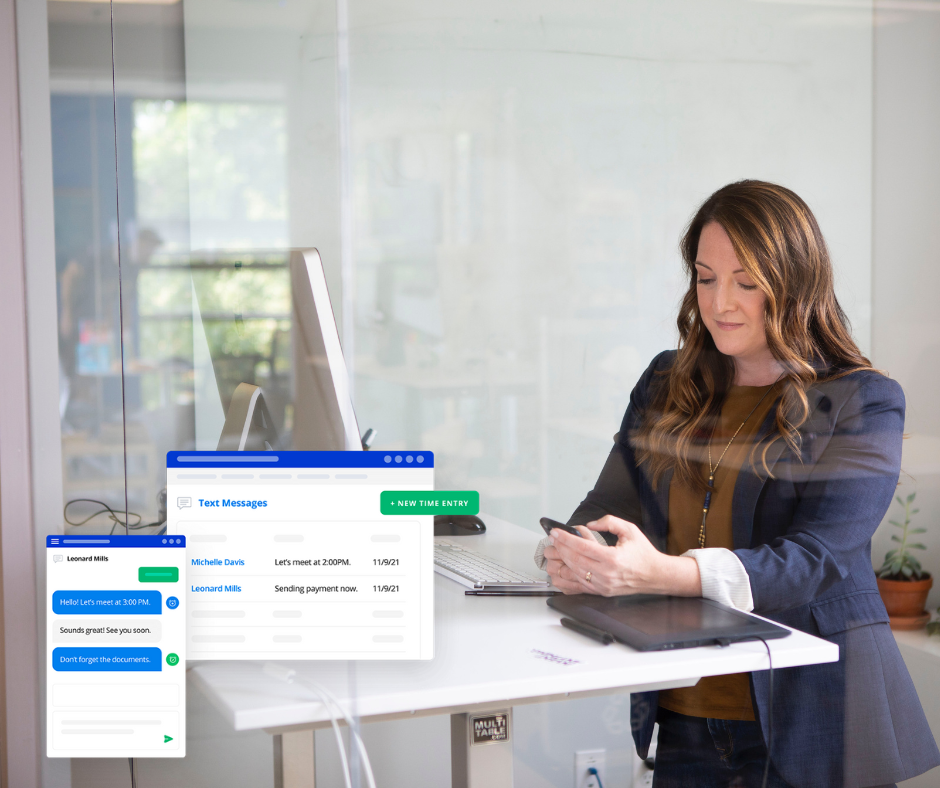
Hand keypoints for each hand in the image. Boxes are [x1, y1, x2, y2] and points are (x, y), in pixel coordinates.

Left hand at [544, 515, 700, 597]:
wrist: (655, 575)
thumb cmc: (643, 553)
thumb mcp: (629, 530)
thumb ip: (609, 522)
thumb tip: (590, 524)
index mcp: (612, 558)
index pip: (582, 547)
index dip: (565, 539)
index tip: (555, 532)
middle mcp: (606, 574)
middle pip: (574, 560)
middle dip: (559, 548)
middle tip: (552, 539)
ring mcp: (602, 585)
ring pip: (574, 573)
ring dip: (561, 561)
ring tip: (554, 551)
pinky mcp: (601, 591)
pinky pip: (578, 585)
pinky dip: (567, 576)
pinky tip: (561, 567)